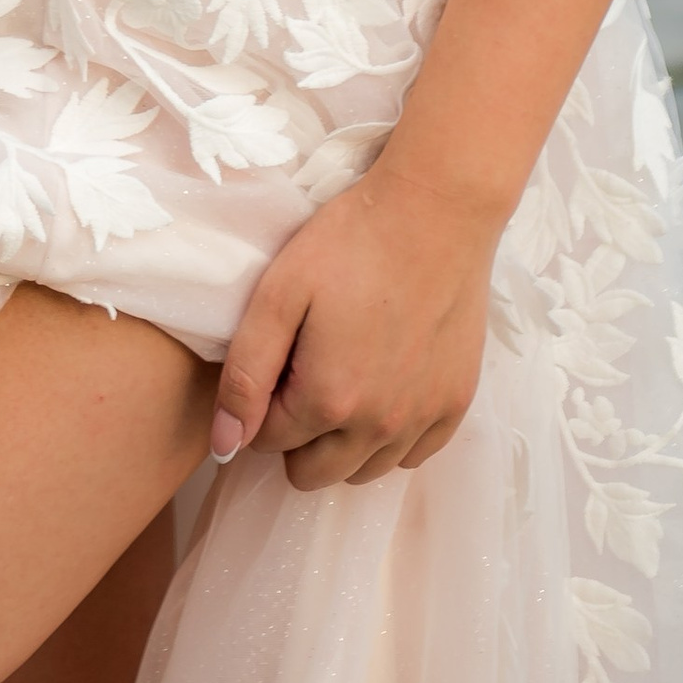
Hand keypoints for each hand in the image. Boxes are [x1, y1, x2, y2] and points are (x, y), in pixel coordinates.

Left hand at [209, 167, 499, 488]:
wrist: (436, 210)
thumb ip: (246, 374)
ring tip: (341, 377)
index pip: (267, 442)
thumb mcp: (279, 294)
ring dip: (340, 442)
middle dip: (294, 436)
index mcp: (330, 400)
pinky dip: (389, 438)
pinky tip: (382, 387)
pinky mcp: (456, 404)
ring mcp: (423, 419)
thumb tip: (226, 444)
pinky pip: (411, 456)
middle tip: (301, 372)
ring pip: (362, 471)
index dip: (260, 404)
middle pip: (314, 473)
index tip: (274, 361)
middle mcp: (381, 426)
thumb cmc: (351, 241)